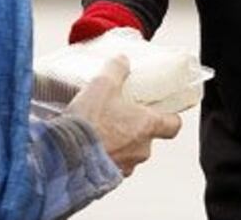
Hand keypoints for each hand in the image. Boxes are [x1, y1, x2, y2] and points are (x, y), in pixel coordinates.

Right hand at [64, 55, 182, 176]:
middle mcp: (141, 149)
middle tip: (118, 116)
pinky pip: (112, 166)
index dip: (170, 118)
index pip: (174, 125)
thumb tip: (122, 60)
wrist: (66, 154)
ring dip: (119, 144)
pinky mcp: (108, 179)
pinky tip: (89, 146)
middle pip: (148, 138)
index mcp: (147, 126)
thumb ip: (116, 69)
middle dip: (134, 128)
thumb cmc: (90, 121)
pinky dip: (104, 157)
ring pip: (129, 153)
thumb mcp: (103, 84)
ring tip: (100, 131)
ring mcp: (126, 166)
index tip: (163, 112)